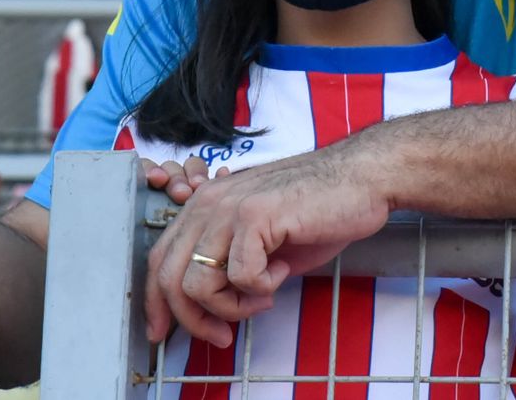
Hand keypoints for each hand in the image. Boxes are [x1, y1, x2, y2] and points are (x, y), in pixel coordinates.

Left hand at [144, 145, 390, 347]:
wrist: (360, 179)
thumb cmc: (317, 208)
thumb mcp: (259, 237)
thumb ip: (227, 263)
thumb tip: (206, 307)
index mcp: (205, 205)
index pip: (159, 259)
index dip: (156, 302)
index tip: (163, 332)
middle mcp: (208, 202)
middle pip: (169, 277)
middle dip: (193, 320)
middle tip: (223, 335)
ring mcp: (229, 207)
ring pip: (198, 284)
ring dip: (233, 306)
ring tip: (265, 294)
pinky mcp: (255, 216)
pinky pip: (240, 276)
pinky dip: (262, 287)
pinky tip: (283, 269)